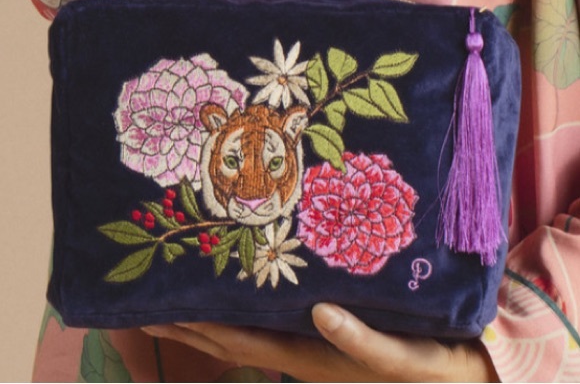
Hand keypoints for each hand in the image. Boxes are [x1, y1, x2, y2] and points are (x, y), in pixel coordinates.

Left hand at [142, 303, 498, 381]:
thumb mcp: (405, 359)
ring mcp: (310, 344)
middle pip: (234, 339)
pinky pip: (272, 320)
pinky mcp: (325, 332)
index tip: (163, 309)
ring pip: (248, 330)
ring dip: (210, 317)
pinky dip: (244, 309)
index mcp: (313, 358)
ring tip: (178, 294)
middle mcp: (302, 351)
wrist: (460, 376)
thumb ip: (363, 341)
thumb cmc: (433, 366)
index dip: (202, 329)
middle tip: (149, 300)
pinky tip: (238, 292)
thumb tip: (320, 312)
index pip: (244, 343)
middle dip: (190, 324)